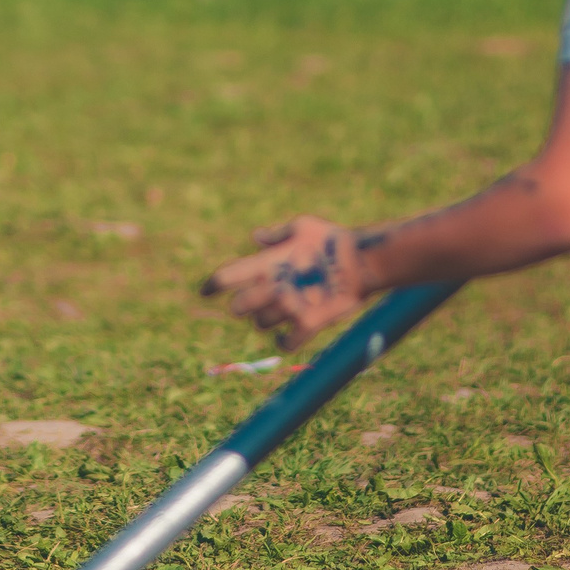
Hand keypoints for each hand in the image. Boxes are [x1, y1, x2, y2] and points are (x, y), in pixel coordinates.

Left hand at [198, 214, 367, 349]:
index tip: (205, 291)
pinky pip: (285, 343)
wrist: (363, 260)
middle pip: (238, 308)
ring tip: (279, 312)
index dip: (212, 286)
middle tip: (252, 303)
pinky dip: (283, 342)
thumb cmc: (332, 239)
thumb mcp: (302, 226)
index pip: (225, 277)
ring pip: (261, 325)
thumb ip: (276, 235)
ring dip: (266, 321)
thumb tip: (255, 237)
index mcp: (266, 263)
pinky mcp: (308, 324)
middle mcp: (272, 287)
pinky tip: (284, 337)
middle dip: (242, 305)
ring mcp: (289, 308)